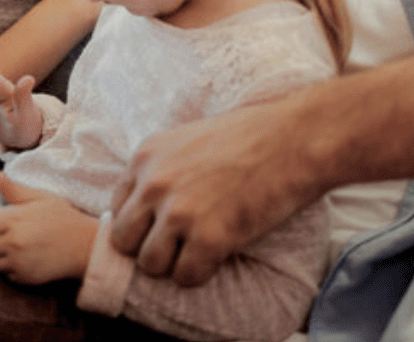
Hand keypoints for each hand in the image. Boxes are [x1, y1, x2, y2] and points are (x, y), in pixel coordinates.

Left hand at [0, 172, 97, 284]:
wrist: (85, 246)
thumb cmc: (64, 219)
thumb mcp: (42, 198)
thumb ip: (16, 190)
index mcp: (14, 220)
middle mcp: (12, 243)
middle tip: (4, 235)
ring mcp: (17, 263)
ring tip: (15, 246)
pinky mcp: (23, 278)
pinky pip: (5, 274)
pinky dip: (10, 268)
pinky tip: (25, 257)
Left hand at [111, 97, 320, 286]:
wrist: (296, 138)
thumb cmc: (253, 135)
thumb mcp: (191, 139)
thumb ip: (165, 168)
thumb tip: (150, 206)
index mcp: (146, 156)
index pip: (118, 208)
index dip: (143, 222)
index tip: (167, 224)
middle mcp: (154, 183)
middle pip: (124, 241)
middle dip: (150, 247)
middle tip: (181, 243)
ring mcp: (179, 212)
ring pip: (150, 265)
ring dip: (175, 264)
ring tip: (202, 249)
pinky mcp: (208, 237)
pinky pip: (186, 278)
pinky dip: (202, 273)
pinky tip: (220, 254)